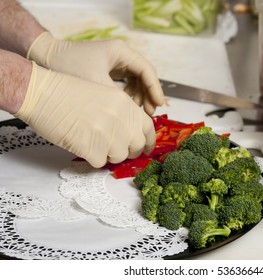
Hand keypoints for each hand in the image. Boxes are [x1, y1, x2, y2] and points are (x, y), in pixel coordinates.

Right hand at [14, 62, 155, 167]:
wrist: (42, 92)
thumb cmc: (68, 93)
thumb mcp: (105, 95)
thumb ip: (122, 114)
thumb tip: (132, 137)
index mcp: (125, 103)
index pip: (148, 128)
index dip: (148, 141)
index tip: (145, 148)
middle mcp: (121, 118)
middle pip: (137, 146)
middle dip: (129, 151)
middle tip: (116, 149)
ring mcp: (107, 133)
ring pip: (119, 156)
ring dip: (108, 154)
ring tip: (93, 141)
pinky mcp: (92, 147)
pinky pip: (100, 162)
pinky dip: (91, 158)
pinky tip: (81, 143)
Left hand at [27, 32, 163, 114]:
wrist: (44, 58)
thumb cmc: (68, 66)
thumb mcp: (96, 85)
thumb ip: (118, 99)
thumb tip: (134, 116)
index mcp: (121, 52)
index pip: (146, 70)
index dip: (155, 88)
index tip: (158, 104)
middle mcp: (121, 55)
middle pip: (144, 77)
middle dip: (148, 95)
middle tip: (149, 113)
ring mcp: (115, 63)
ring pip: (136, 82)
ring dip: (138, 97)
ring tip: (137, 113)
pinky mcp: (109, 70)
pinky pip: (126, 84)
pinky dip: (128, 96)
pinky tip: (125, 108)